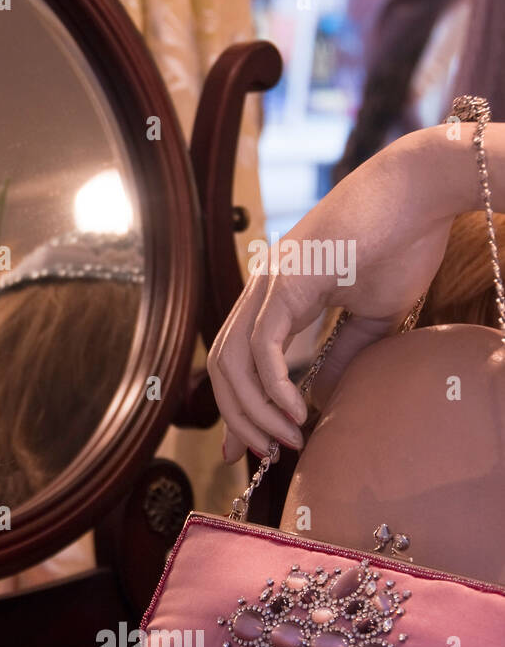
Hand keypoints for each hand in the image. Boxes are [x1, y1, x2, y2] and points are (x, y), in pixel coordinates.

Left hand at [207, 125, 473, 460]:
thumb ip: (342, 353)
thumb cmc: (405, 242)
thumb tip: (322, 397)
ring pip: (234, 361)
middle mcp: (261, 288)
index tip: (245, 448)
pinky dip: (273, 387)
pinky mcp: (288, 280)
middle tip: (265, 455)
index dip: (236, 407)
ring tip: (284, 441)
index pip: (236, 360)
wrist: (424, 191)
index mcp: (274, 295)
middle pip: (223, 367)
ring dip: (254, 411)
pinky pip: (263, 346)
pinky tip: (296, 413)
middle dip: (238, 418)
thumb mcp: (372, 314)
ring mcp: (269, 282)